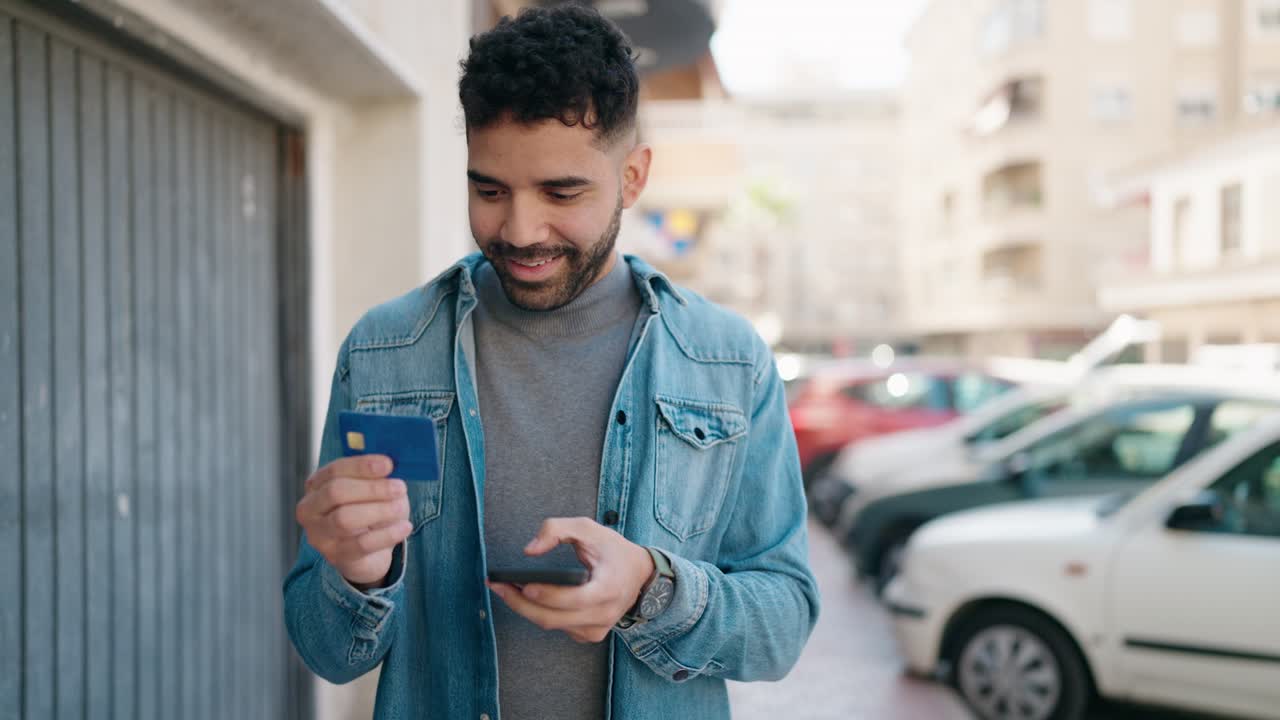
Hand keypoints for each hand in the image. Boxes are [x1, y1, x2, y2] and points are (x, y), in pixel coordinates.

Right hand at [295, 455, 412, 587]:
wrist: (369, 552)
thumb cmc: (370, 512)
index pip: (335, 470)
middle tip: (399, 487)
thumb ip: (376, 476)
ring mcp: (319, 535)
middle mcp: (310, 510)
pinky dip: (386, 534)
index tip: (388, 464)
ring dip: (379, 510)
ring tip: (401, 508)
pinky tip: (404, 527)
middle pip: (336, 492)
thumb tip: (389, 464)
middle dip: (372, 488)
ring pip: (344, 519)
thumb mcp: (373, 489)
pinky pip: (361, 544)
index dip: (362, 466)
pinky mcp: (336, 556)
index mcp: (317, 485)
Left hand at [486, 517, 655, 643]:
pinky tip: (527, 598)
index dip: (546, 595)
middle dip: (520, 603)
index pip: (573, 599)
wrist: (639, 573)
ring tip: (505, 588)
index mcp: (608, 588)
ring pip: (551, 625)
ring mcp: (597, 628)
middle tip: (496, 586)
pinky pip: (558, 627)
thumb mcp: (588, 528)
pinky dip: (540, 613)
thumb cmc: (612, 549)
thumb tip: (529, 551)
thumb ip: (556, 530)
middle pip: (553, 618)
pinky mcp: (590, 635)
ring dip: (525, 608)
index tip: (522, 584)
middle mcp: (604, 614)